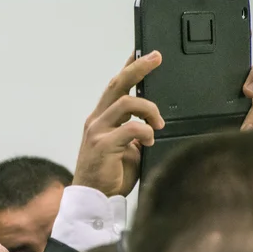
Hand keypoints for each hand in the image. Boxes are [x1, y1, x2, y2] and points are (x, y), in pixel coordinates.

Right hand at [73, 51, 164, 196]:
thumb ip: (135, 132)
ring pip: (126, 103)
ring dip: (149, 109)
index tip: (143, 51)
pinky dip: (145, 132)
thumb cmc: (110, 175)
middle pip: (117, 84)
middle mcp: (96, 120)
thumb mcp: (127, 148)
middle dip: (138, 67)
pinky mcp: (102, 145)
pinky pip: (130, 128)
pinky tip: (150, 142)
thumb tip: (155, 121)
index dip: (129, 67)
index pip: (116, 86)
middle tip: (156, 57)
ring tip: (159, 123)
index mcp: (101, 118)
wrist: (94, 200)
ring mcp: (97, 131)